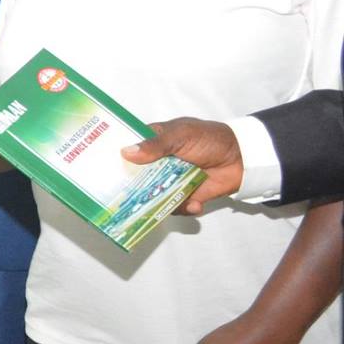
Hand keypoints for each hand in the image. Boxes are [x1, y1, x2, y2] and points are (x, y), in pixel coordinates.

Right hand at [125, 117, 240, 213]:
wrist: (243, 159)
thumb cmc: (210, 139)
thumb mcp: (181, 136)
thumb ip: (156, 145)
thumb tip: (126, 153)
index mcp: (153, 143)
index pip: (127, 150)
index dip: (114, 159)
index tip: (100, 168)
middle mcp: (157, 164)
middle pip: (134, 177)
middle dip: (129, 187)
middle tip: (121, 197)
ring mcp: (170, 181)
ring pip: (151, 196)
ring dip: (156, 202)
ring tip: (163, 205)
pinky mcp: (184, 196)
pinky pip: (174, 207)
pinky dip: (183, 208)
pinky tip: (196, 204)